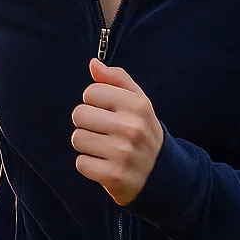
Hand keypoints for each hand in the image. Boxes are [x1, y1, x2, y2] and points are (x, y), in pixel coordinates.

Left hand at [71, 57, 164, 205]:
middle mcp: (132, 127)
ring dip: (87, 145)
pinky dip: (89, 165)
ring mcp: (123, 153)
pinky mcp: (113, 175)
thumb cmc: (143, 132)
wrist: (161, 174)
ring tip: (106, 148)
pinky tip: (106, 164)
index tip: (109, 112)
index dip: (96, 102)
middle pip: (80, 114)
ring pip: (78, 138)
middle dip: (88, 123)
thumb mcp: (138, 103)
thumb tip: (93, 64)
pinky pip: (81, 163)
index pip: (91, 92)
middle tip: (105, 132)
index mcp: (138, 105)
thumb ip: (117, 79)